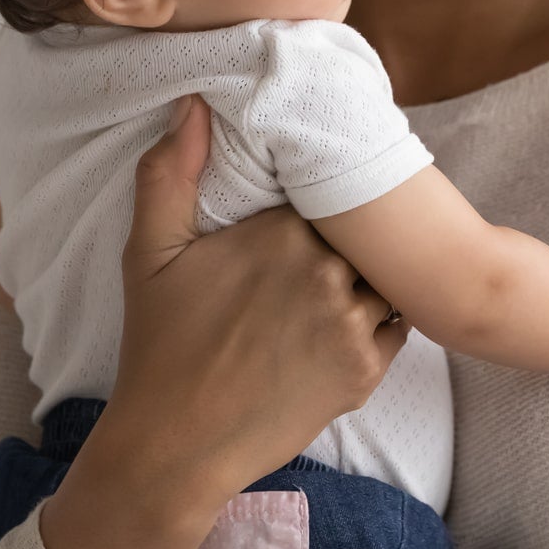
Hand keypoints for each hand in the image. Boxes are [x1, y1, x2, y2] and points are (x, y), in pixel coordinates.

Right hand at [40, 95, 406, 548]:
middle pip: (368, 232)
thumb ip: (170, 173)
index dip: (329, 196)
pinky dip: (382, 319)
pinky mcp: (367, 370)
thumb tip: (194, 104)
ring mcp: (353, 325)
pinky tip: (349, 320)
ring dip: (375, 275)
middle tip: (335, 243)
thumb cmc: (161, 346)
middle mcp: (328, 273)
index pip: (334, 190)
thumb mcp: (151, 254)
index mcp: (282, 233)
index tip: (314, 204)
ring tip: (346, 279)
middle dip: (357, 234)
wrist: (177, 444)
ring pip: (389, 276)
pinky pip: (398, 325)